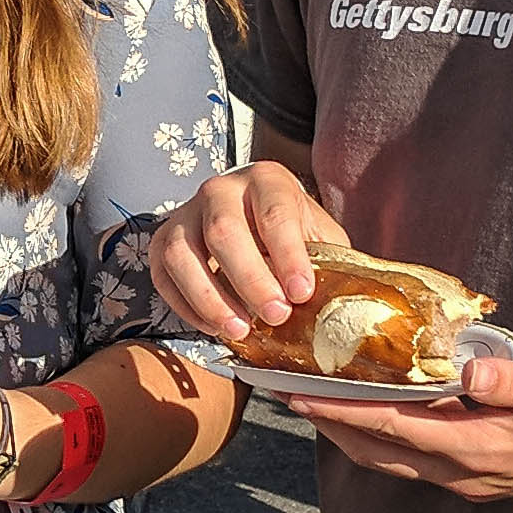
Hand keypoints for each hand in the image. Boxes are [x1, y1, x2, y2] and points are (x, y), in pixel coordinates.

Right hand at [146, 163, 347, 343]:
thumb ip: (329, 262)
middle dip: (250, 279)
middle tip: (275, 316)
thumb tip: (349, 307)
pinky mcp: (163, 241)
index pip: (275, 213)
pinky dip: (186, 306)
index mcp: (267, 181)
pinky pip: (163, 274)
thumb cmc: (292, 235)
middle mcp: (220, 189)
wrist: (253, 223)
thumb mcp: (318, 237)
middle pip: (225, 232)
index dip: (288, 255)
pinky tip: (214, 327)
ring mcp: (186, 213)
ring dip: (210, 298)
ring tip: (239, 331)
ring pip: (184, 253)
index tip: (302, 293)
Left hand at [289, 351, 512, 502]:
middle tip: (289, 394)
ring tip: (315, 405)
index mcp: (479, 448)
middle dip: (330, 425)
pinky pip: (413, 461)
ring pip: (392, 462)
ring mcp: (470, 478)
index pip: (393, 428)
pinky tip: (371, 416)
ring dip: (351, 436)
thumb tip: (468, 373)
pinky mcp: (478, 473)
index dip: (343, 411)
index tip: (301, 392)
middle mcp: (465, 472)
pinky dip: (381, 440)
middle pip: (378, 453)